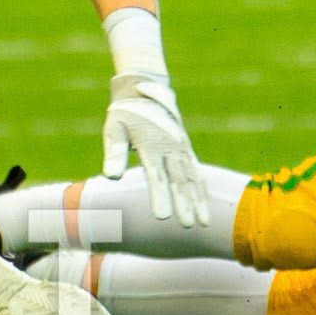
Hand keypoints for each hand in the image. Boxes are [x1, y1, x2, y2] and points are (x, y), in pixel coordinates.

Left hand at [102, 73, 209, 228]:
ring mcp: (180, 147)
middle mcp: (170, 147)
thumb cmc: (125, 112)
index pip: (156, 175)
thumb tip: (110, 177)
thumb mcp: (114, 128)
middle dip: (184, 204)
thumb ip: (114, 152)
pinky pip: (196, 170)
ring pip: (192, 177)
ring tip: (203, 222)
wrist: (143, 88)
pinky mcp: (185, 148)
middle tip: (188, 225)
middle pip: (178, 180)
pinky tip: (205, 204)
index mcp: (151, 144)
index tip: (162, 217)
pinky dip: (201, 188)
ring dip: (198, 199)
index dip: (159, 196)